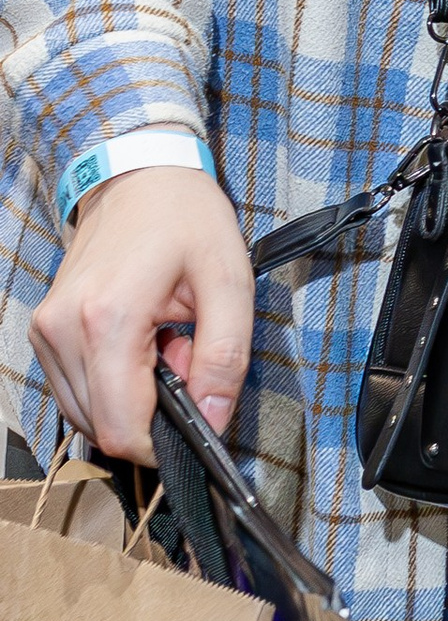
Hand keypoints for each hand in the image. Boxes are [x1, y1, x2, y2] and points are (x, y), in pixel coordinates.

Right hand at [30, 165, 254, 456]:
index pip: (120, 428)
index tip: (194, 415)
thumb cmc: (188, 221)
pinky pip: (74, 389)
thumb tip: (211, 422)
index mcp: (108, 318)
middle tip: (184, 358)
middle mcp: (63, 328)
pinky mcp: (43, 331)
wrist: (139, 176)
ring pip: (84, 413)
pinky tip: (139, 345)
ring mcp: (46, 331)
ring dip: (130, 399)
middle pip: (101, 426)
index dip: (161, 444)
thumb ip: (225, 358)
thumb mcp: (230, 283)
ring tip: (164, 345)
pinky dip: (110, 384)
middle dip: (150, 414)